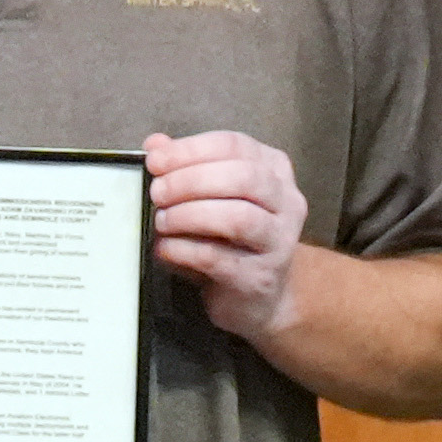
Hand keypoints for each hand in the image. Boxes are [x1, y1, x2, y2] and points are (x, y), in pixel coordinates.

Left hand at [139, 126, 311, 342]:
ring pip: (237, 217)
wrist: (259, 297)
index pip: (235, 145)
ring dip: (190, 215)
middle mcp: (286, 202)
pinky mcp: (260, 278)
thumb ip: (185, 167)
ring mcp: (279, 242)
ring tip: (162, 221)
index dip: (191, 150)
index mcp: (274, 170)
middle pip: (242, 177)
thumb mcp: (210, 197)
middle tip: (157, 192)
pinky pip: (219, 258)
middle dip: (190, 181)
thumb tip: (156, 144)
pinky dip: (184, 250)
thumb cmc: (230, 239)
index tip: (155, 160)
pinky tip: (165, 248)